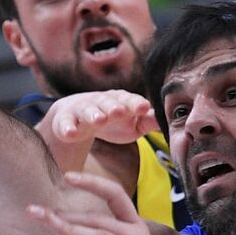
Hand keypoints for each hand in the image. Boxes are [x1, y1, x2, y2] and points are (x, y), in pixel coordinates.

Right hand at [38, 90, 156, 146]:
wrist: (77, 116)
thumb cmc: (113, 120)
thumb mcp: (132, 123)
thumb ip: (149, 122)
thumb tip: (170, 121)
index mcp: (121, 101)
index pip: (130, 100)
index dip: (136, 104)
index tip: (144, 108)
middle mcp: (102, 102)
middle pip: (108, 103)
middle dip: (114, 106)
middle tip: (120, 111)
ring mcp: (82, 110)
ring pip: (88, 111)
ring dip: (93, 114)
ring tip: (99, 120)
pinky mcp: (65, 121)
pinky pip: (65, 124)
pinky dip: (67, 128)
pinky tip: (70, 133)